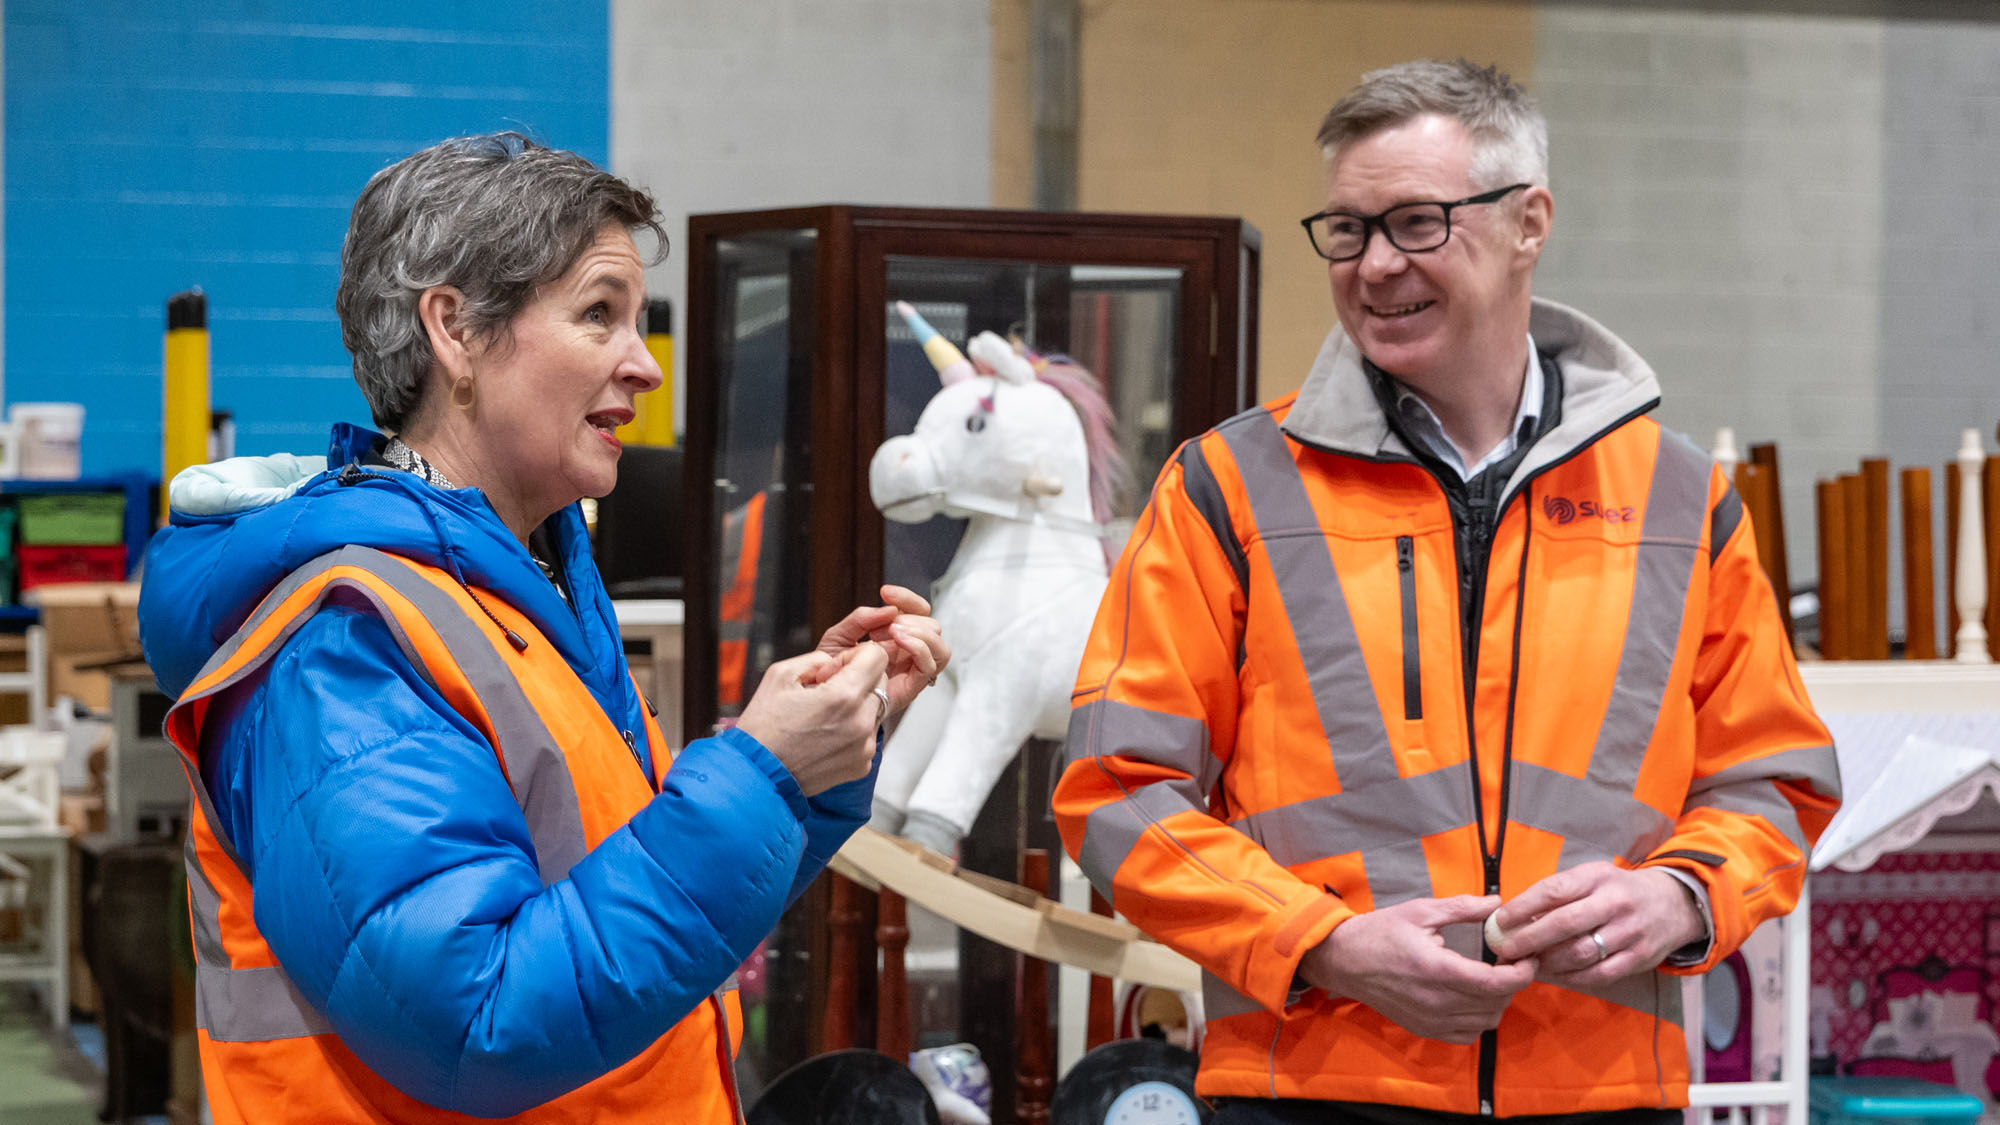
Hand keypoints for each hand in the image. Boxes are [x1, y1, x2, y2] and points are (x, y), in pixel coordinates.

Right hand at [736, 641, 887, 796]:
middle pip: (881, 681)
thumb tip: (836, 661)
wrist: (757, 776)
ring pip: (876, 709)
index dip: (856, 655)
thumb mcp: (780, 675)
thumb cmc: (763, 729)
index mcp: (843, 697)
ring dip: (857, 704)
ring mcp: (864, 747)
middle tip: (826, 690)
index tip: (836, 668)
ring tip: (824, 715)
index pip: (878, 657)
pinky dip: (854, 729)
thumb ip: (816, 658)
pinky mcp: (862, 765)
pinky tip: (826, 734)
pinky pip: (868, 734)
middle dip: (858, 678)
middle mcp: (861, 723)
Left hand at [815, 585, 949, 714]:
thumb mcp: (840, 636)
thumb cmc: (834, 670)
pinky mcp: (912, 687)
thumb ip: (861, 619)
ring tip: (894, 632)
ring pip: (939, 647)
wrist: (824, 697)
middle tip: (883, 627)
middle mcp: (908, 653)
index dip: (907, 598)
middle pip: (932, 626)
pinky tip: (899, 642)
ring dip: (920, 633)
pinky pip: (930, 666)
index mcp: (896, 637)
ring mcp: (912, 670)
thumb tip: (888, 609)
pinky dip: (919, 648)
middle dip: (910, 618)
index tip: (886, 593)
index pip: (919, 611)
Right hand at [1296, 895, 1536, 1042]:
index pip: (1498, 983)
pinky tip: (1472, 998)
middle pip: (1497, 1003)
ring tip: (1491, 978)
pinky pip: (1467, 1034)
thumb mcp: (1421, 911)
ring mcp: (1430, 1019)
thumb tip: (1497, 904)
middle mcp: (1437, 1001)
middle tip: (1509, 961)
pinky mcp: (1424, 1029)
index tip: (1528, 957)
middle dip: (1513, 983)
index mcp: (1439, 969)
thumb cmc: (1381, 931)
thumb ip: (1463, 908)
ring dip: (1497, 1002)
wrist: (1343, 960)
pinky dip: (1478, 1019)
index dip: (1523, 972)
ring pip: (1486, 1022)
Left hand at [1485, 863, 1704, 983]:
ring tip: (1528, 964)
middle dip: (1529, 939)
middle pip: (1565, 924)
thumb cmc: (1617, 891)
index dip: (1524, 907)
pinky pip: (1598, 974)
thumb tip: (1514, 915)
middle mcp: (1614, 903)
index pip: (1554, 890)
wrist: (1672, 904)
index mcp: (1597, 877)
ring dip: (1548, 962)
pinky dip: (1571, 978)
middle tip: (1506, 949)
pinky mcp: (1639, 958)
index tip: (1501, 920)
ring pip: (1580, 953)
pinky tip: (1554, 975)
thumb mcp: (1592, 878)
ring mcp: (1629, 932)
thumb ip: (1559, 893)